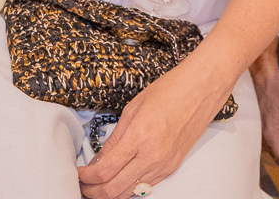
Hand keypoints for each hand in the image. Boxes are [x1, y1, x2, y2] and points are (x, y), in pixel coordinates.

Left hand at [77, 63, 223, 197]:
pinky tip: (119, 179)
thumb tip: (99, 161)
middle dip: (93, 192)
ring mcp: (163, 165)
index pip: (104, 170)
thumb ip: (115, 138)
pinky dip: (128, 188)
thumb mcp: (133, 108)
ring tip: (97, 186)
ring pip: (129, 193)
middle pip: (114, 190)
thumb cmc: (168, 90)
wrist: (201, 89)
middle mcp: (152, 156)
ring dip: (109, 193)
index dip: (85, 177)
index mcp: (139, 137)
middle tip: (82, 185)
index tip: (77, 173)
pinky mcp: (172, 167)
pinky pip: (145, 186)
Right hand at [250, 43, 278, 168]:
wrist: (262, 73)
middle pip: (273, 152)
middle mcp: (261, 132)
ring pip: (268, 143)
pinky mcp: (257, 118)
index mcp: (270, 133)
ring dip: (277, 147)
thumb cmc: (276, 89)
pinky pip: (264, 134)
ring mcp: (258, 125)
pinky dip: (273, 138)